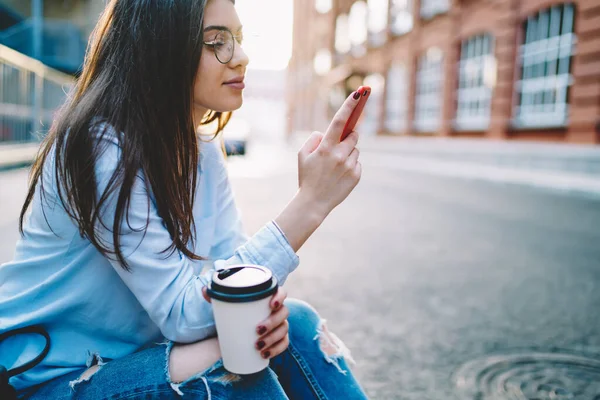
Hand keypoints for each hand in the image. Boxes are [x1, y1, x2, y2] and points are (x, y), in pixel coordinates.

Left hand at [202, 286, 289, 359]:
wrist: (236, 329)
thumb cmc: (235, 313)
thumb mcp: (225, 305)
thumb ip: (216, 297)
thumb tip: (205, 290)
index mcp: (269, 297)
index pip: (282, 292)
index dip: (280, 297)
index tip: (271, 304)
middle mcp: (278, 310)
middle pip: (283, 313)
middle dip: (272, 322)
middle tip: (257, 330)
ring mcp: (280, 325)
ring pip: (283, 330)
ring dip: (273, 338)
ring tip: (258, 345)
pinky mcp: (279, 339)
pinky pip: (284, 344)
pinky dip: (276, 350)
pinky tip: (265, 354)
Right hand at [297, 91, 361, 218]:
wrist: (313, 203)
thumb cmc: (306, 177)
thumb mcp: (302, 155)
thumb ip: (314, 139)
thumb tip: (327, 133)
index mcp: (325, 147)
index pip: (340, 120)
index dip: (350, 105)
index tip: (360, 92)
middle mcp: (339, 155)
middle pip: (353, 135)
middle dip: (348, 137)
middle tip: (339, 146)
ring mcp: (349, 166)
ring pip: (355, 150)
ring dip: (348, 153)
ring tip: (335, 166)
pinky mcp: (356, 176)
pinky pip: (357, 163)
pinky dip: (350, 166)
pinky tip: (340, 176)